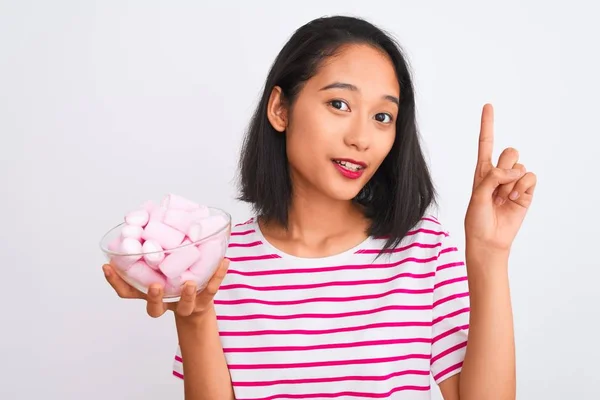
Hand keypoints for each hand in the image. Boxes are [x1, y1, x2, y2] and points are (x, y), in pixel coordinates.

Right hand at [102, 258, 229, 317]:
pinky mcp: (204, 300)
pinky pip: (212, 288)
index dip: (116, 281)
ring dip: (186, 294)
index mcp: (150, 290)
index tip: (108, 267)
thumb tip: (144, 213)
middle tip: (155, 285)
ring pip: (184, 305)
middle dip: (153, 297)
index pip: (127, 291)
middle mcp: (166, 301)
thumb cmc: (175, 278)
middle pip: (154, 307)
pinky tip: (224, 261)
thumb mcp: (160, 264)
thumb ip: (153, 246)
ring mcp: (185, 304)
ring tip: (190, 283)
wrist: (198, 303)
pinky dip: (218, 274)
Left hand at [465, 104, 536, 253]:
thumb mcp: (477, 196)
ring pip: (520, 166)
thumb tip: (511, 171)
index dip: (488, 124)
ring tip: (503, 198)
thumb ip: (491, 179)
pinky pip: (531, 177)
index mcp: (482, 171)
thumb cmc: (477, 219)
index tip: (488, 105)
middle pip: (510, 152)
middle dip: (506, 167)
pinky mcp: (526, 192)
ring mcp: (513, 182)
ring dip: (512, 182)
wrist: (489, 239)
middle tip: (497, 187)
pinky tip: (514, 199)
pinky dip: (523, 187)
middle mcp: (498, 173)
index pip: (486, 143)